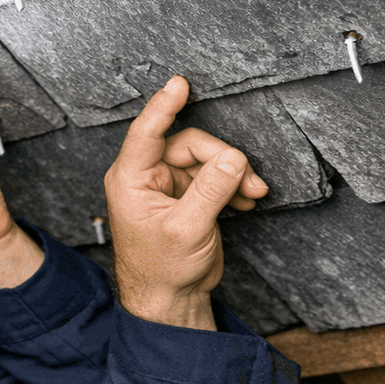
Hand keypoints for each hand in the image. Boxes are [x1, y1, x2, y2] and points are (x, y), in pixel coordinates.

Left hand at [104, 76, 268, 329]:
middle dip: (223, 160)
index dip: (164, 105)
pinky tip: (247, 200)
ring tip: (253, 193)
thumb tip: (233, 157)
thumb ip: (211, 190)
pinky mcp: (186, 197)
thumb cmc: (163, 270)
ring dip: (232, 173)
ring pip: (206, 159)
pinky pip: (212, 176)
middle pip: (190, 145)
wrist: (169, 301)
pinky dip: (232, 184)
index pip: (147, 132)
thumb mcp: (189, 230)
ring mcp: (167, 186)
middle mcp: (146, 177)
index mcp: (131, 180)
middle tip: (248, 181)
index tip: (180, 82)